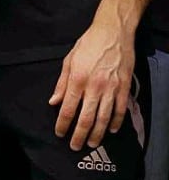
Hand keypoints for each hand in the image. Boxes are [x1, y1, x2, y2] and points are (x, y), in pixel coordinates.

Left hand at [49, 17, 133, 150]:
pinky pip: (120, 110)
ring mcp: (111, 88)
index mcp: (77, 79)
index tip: (59, 133)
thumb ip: (61, 83)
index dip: (63, 123)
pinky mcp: (124, 87)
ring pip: (103, 118)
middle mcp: (94, 86)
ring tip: (91, 143)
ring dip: (97, 133)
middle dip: (79, 134)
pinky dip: (116, 122)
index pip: (68, 108)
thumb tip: (54, 101)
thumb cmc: (88, 44)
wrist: (113, 33)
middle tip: (75, 146)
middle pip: (85, 118)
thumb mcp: (69, 60)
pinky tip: (111, 130)